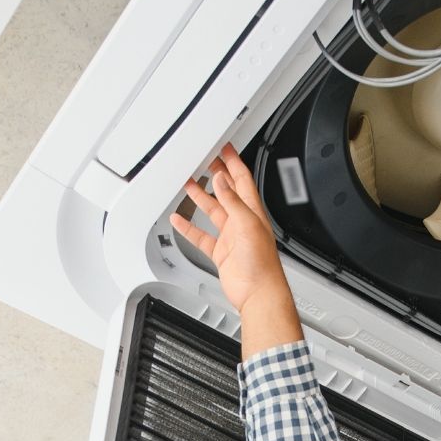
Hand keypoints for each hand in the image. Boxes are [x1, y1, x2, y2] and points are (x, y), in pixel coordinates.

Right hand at [170, 144, 289, 313]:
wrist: (258, 292)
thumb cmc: (261, 263)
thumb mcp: (247, 224)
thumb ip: (232, 201)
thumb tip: (221, 180)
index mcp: (252, 211)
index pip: (241, 179)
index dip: (233, 161)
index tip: (224, 147)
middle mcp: (242, 221)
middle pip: (226, 191)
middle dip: (216, 174)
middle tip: (204, 160)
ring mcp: (230, 236)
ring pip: (212, 211)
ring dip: (200, 197)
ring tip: (188, 183)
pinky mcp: (220, 252)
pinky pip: (201, 235)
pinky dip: (189, 227)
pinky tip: (179, 220)